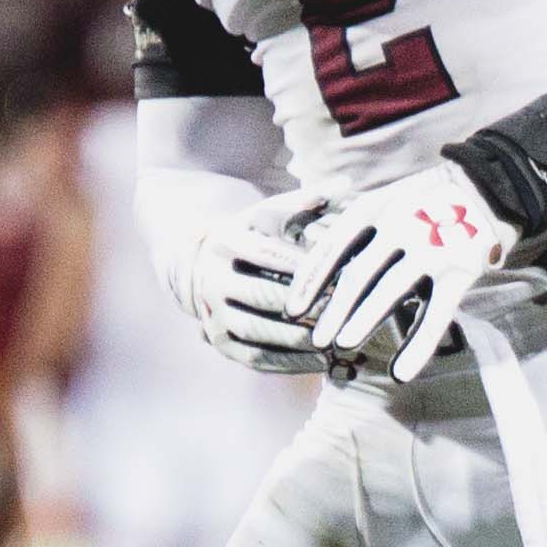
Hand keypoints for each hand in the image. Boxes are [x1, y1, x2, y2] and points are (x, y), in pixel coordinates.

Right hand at [188, 197, 342, 374]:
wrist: (201, 267)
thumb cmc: (252, 236)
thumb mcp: (269, 213)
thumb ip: (304, 202)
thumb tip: (346, 183)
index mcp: (225, 241)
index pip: (266, 254)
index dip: (303, 267)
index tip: (340, 274)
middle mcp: (212, 279)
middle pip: (261, 296)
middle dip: (304, 307)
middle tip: (341, 313)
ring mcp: (212, 314)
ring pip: (257, 331)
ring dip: (298, 340)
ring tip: (334, 342)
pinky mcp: (220, 342)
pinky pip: (255, 358)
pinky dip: (288, 364)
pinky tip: (319, 363)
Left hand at [290, 162, 516, 381]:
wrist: (488, 189)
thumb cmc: (426, 203)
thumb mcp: (386, 202)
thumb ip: (357, 231)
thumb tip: (316, 263)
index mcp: (376, 207)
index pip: (334, 247)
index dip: (311, 281)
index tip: (294, 311)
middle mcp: (400, 225)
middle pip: (358, 273)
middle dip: (334, 309)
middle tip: (318, 339)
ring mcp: (432, 248)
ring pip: (391, 292)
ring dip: (364, 321)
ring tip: (342, 345)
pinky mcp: (461, 271)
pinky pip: (436, 315)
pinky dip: (418, 346)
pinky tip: (401, 373)